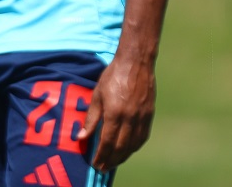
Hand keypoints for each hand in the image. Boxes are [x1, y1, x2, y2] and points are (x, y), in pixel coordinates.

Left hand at [77, 56, 155, 170]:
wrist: (136, 62)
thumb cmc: (112, 76)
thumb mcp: (97, 95)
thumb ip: (91, 118)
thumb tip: (82, 137)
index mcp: (115, 113)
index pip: (108, 142)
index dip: (101, 155)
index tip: (95, 164)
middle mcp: (130, 118)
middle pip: (121, 147)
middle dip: (112, 160)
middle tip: (103, 168)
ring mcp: (142, 117)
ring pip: (133, 145)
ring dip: (123, 156)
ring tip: (114, 162)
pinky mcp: (149, 115)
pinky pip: (142, 137)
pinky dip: (134, 147)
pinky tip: (128, 149)